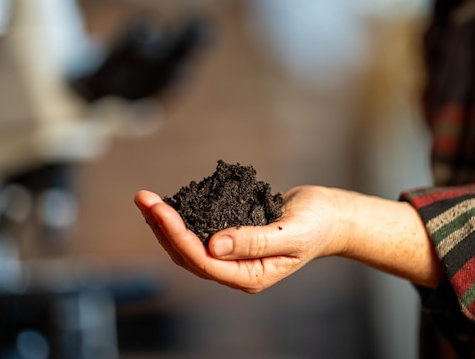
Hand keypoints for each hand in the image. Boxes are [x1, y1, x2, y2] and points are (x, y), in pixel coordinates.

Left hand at [134, 186, 350, 292]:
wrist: (330, 216)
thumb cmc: (317, 224)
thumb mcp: (291, 233)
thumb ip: (256, 242)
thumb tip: (214, 245)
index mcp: (250, 275)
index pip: (204, 262)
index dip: (178, 237)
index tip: (160, 210)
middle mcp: (237, 269)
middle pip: (189, 256)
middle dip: (163, 228)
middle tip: (144, 199)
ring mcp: (232, 256)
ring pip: (189, 246)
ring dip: (165, 225)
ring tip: (146, 201)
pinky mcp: (231, 238)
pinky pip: (199, 234)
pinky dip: (181, 220)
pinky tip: (168, 205)